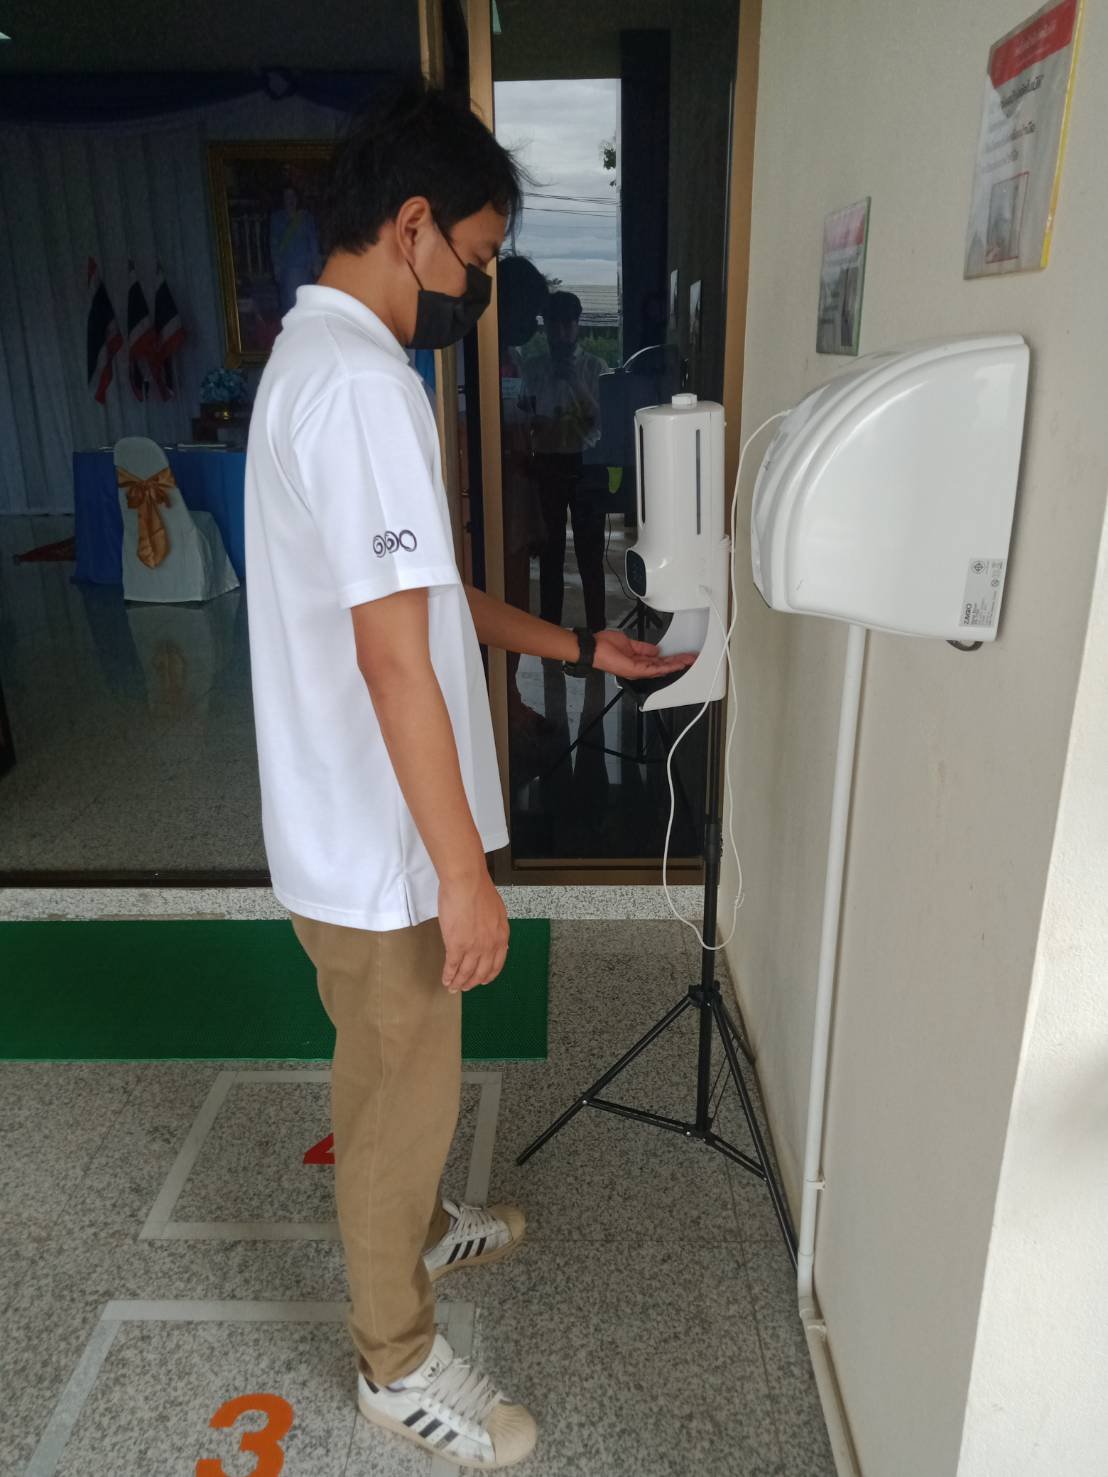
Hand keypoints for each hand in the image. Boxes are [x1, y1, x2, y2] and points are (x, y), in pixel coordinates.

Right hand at [438, 871, 509, 993]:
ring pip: (466, 973)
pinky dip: (448, 975)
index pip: (497, 963)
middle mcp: (490, 945)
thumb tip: (491, 934)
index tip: (483, 980)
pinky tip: (445, 979)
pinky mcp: (457, 946)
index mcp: (501, 935)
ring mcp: (474, 947)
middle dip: (473, 982)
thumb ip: (494, 926)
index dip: (488, 974)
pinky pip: (452, 967)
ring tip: (453, 987)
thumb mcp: (496, 910)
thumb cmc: (478, 889)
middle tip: (466, 987)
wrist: (467, 883)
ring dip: (459, 982)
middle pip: (482, 972)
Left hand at [592, 629, 697, 680]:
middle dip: (678, 662)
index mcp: (638, 661)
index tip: (683, 656)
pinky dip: (666, 667)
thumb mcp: (629, 643)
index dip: (672, 658)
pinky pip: (653, 669)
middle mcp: (639, 667)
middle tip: (692, 659)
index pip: (659, 661)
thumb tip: (655, 650)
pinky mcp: (635, 670)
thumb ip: (643, 648)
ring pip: (661, 669)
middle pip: (663, 666)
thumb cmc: (605, 645)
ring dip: (676, 665)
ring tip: (688, 662)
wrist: (594, 648)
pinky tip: (675, 665)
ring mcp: (637, 670)